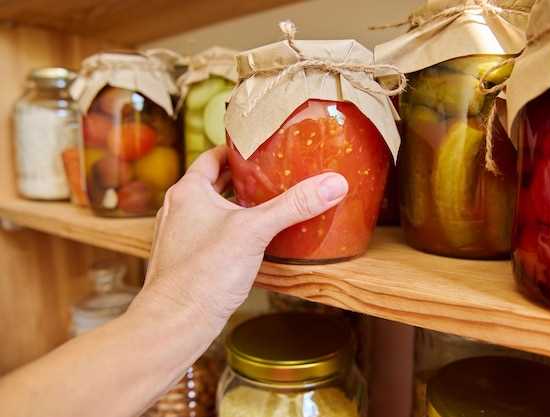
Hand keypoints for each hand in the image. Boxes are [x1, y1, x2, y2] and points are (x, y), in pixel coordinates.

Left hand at [130, 146, 347, 341]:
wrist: (175, 322)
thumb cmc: (203, 273)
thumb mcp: (254, 231)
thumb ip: (293, 205)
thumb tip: (332, 184)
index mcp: (188, 191)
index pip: (211, 156)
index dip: (235, 150)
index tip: (259, 146)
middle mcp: (178, 209)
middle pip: (212, 183)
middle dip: (239, 179)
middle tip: (269, 174)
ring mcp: (178, 236)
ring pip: (210, 210)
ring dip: (234, 205)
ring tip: (264, 204)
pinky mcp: (185, 260)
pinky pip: (209, 234)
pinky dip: (229, 230)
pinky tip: (250, 241)